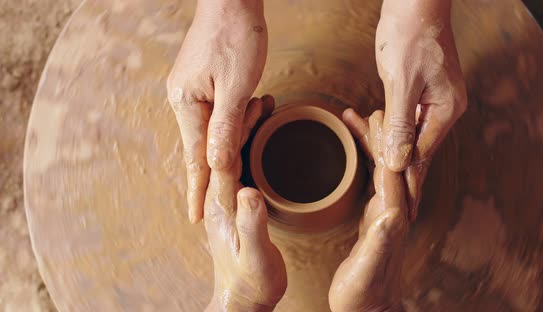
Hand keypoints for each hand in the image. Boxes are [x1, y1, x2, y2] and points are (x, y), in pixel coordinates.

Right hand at [167, 0, 266, 222]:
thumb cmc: (236, 36)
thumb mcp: (236, 86)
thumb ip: (226, 128)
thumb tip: (216, 167)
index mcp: (187, 104)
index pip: (197, 160)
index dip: (200, 191)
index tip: (197, 219)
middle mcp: (184, 101)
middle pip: (205, 147)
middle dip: (228, 157)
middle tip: (240, 159)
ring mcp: (192, 92)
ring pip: (215, 130)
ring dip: (238, 130)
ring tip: (258, 102)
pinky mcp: (203, 84)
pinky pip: (218, 114)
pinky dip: (236, 118)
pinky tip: (249, 109)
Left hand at [203, 97, 286, 311]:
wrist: (242, 300)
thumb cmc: (251, 280)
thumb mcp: (256, 254)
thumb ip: (252, 223)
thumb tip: (249, 191)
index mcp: (224, 206)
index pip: (227, 158)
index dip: (239, 129)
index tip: (253, 104)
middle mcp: (223, 200)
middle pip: (229, 151)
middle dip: (241, 122)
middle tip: (259, 99)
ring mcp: (229, 203)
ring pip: (235, 157)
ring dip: (245, 132)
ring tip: (260, 110)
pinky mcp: (238, 208)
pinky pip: (244, 169)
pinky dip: (251, 149)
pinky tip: (260, 141)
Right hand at [329, 109, 408, 311]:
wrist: (367, 309)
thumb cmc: (363, 293)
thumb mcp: (368, 269)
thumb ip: (379, 242)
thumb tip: (390, 213)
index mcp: (392, 218)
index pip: (392, 173)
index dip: (386, 144)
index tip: (379, 118)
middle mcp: (393, 211)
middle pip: (390, 164)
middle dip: (382, 135)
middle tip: (371, 110)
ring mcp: (385, 212)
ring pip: (381, 167)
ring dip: (372, 143)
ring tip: (358, 119)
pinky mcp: (375, 216)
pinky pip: (371, 179)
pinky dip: (365, 161)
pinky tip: (356, 150)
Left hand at [376, 0, 466, 219]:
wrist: (414, 3)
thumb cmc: (410, 36)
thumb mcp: (402, 82)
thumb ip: (401, 125)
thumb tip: (398, 163)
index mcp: (444, 111)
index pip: (422, 159)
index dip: (408, 187)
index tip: (402, 216)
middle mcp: (442, 111)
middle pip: (415, 152)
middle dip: (396, 175)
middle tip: (390, 209)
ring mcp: (430, 103)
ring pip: (405, 137)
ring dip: (383, 148)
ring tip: (370, 172)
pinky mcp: (415, 94)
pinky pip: (398, 120)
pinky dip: (379, 126)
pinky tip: (362, 123)